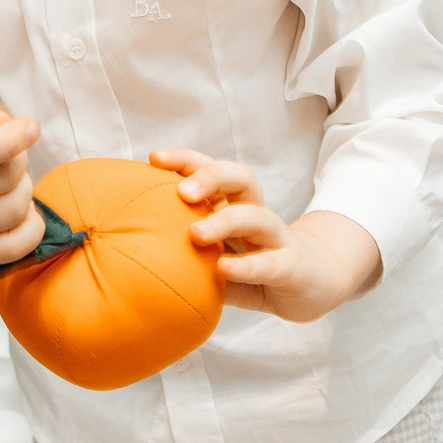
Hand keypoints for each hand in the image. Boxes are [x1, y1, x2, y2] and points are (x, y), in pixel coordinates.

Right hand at [0, 91, 43, 263]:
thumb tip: (17, 131)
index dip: (11, 140)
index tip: (31, 129)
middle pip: (6, 177)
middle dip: (19, 158)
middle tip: (7, 153)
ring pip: (15, 209)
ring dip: (24, 188)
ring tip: (5, 178)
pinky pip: (14, 247)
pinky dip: (31, 227)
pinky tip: (19, 208)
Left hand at [151, 149, 381, 323]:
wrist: (313, 284)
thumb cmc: (255, 266)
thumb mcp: (217, 254)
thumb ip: (185, 251)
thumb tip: (129, 252)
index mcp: (235, 205)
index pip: (212, 170)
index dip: (186, 160)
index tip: (153, 158)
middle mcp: (256, 213)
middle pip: (240, 178)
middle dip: (210, 176)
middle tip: (181, 191)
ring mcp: (277, 239)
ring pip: (257, 216)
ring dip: (225, 220)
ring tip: (195, 233)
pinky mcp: (292, 267)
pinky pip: (271, 263)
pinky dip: (248, 265)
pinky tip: (225, 269)